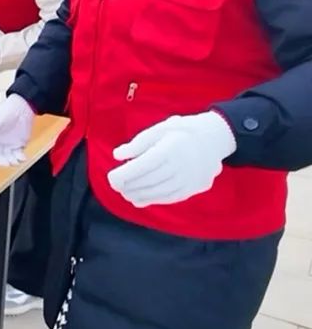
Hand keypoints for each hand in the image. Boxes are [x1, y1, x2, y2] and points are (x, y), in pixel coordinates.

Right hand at [0, 93, 35, 169]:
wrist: (24, 106)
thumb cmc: (8, 110)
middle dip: (1, 162)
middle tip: (6, 161)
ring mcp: (9, 144)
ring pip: (7, 159)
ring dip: (11, 162)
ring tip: (16, 159)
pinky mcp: (19, 145)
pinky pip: (18, 156)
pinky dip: (20, 159)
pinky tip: (22, 156)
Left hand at [107, 111, 235, 207]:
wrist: (217, 138)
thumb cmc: (183, 130)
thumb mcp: (160, 129)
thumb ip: (138, 143)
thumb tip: (118, 155)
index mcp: (171, 148)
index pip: (143, 165)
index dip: (125, 174)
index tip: (111, 178)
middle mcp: (181, 165)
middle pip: (149, 180)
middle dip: (129, 185)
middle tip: (115, 186)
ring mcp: (190, 179)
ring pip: (159, 192)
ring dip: (139, 195)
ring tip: (125, 193)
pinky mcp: (194, 188)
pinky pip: (170, 197)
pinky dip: (153, 199)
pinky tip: (140, 199)